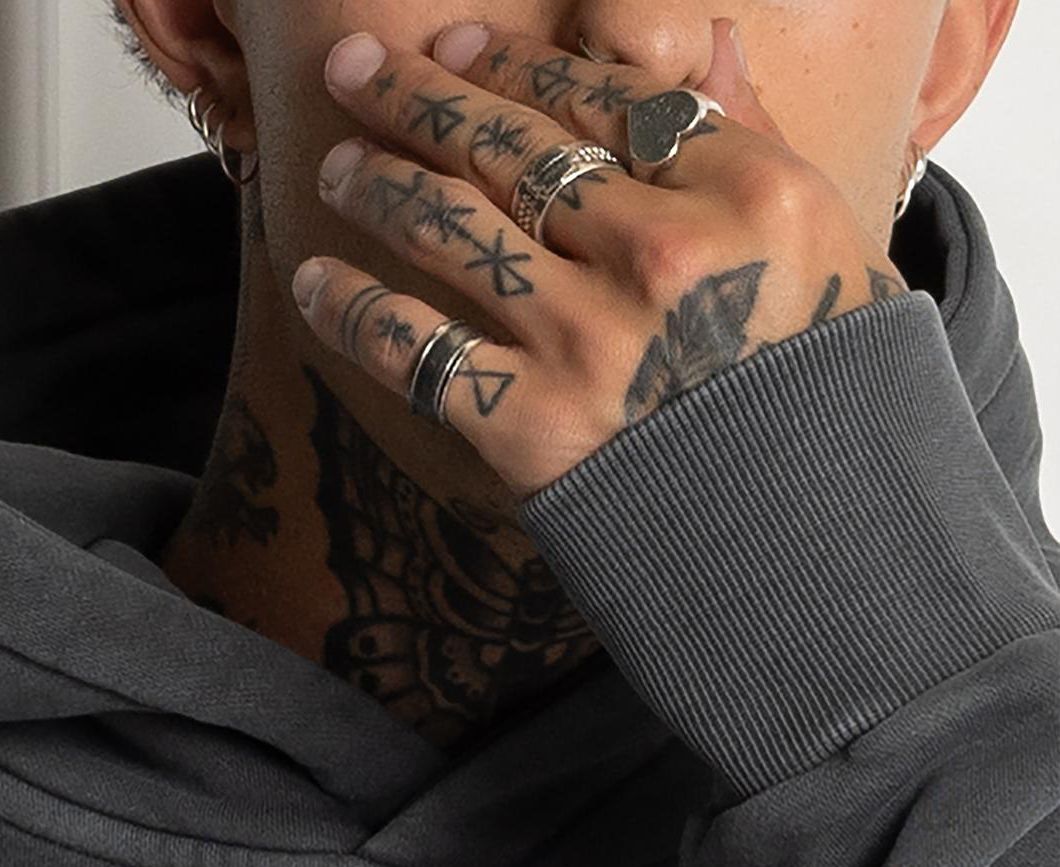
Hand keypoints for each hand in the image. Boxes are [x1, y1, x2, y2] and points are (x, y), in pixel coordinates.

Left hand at [293, 17, 910, 503]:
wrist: (810, 542)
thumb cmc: (822, 392)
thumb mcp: (828, 247)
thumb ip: (758, 141)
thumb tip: (712, 45)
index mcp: (745, 193)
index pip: (602, 100)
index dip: (513, 67)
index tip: (457, 49)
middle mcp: (662, 255)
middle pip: (511, 147)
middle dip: (417, 97)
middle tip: (355, 68)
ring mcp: (590, 341)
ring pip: (450, 229)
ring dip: (376, 185)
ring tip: (336, 166)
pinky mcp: (533, 424)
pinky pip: (416, 348)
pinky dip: (351, 309)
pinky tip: (312, 281)